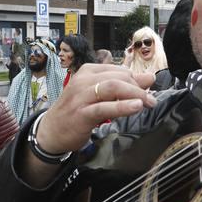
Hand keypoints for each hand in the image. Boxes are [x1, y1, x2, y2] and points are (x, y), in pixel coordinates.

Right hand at [33, 64, 156, 153]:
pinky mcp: (82, 114)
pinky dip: (122, 106)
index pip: (118, 70)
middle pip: (118, 77)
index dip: (136, 79)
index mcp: (88, 71)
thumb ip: (122, 86)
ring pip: (112, 87)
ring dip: (134, 94)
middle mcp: (83, 80)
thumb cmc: (76, 111)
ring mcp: (81, 97)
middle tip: (151, 100)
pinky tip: (136, 107)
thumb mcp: (99, 95)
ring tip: (147, 102)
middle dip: (138, 87)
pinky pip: (105, 108)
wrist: (51, 131)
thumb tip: (149, 78)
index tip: (147, 90)